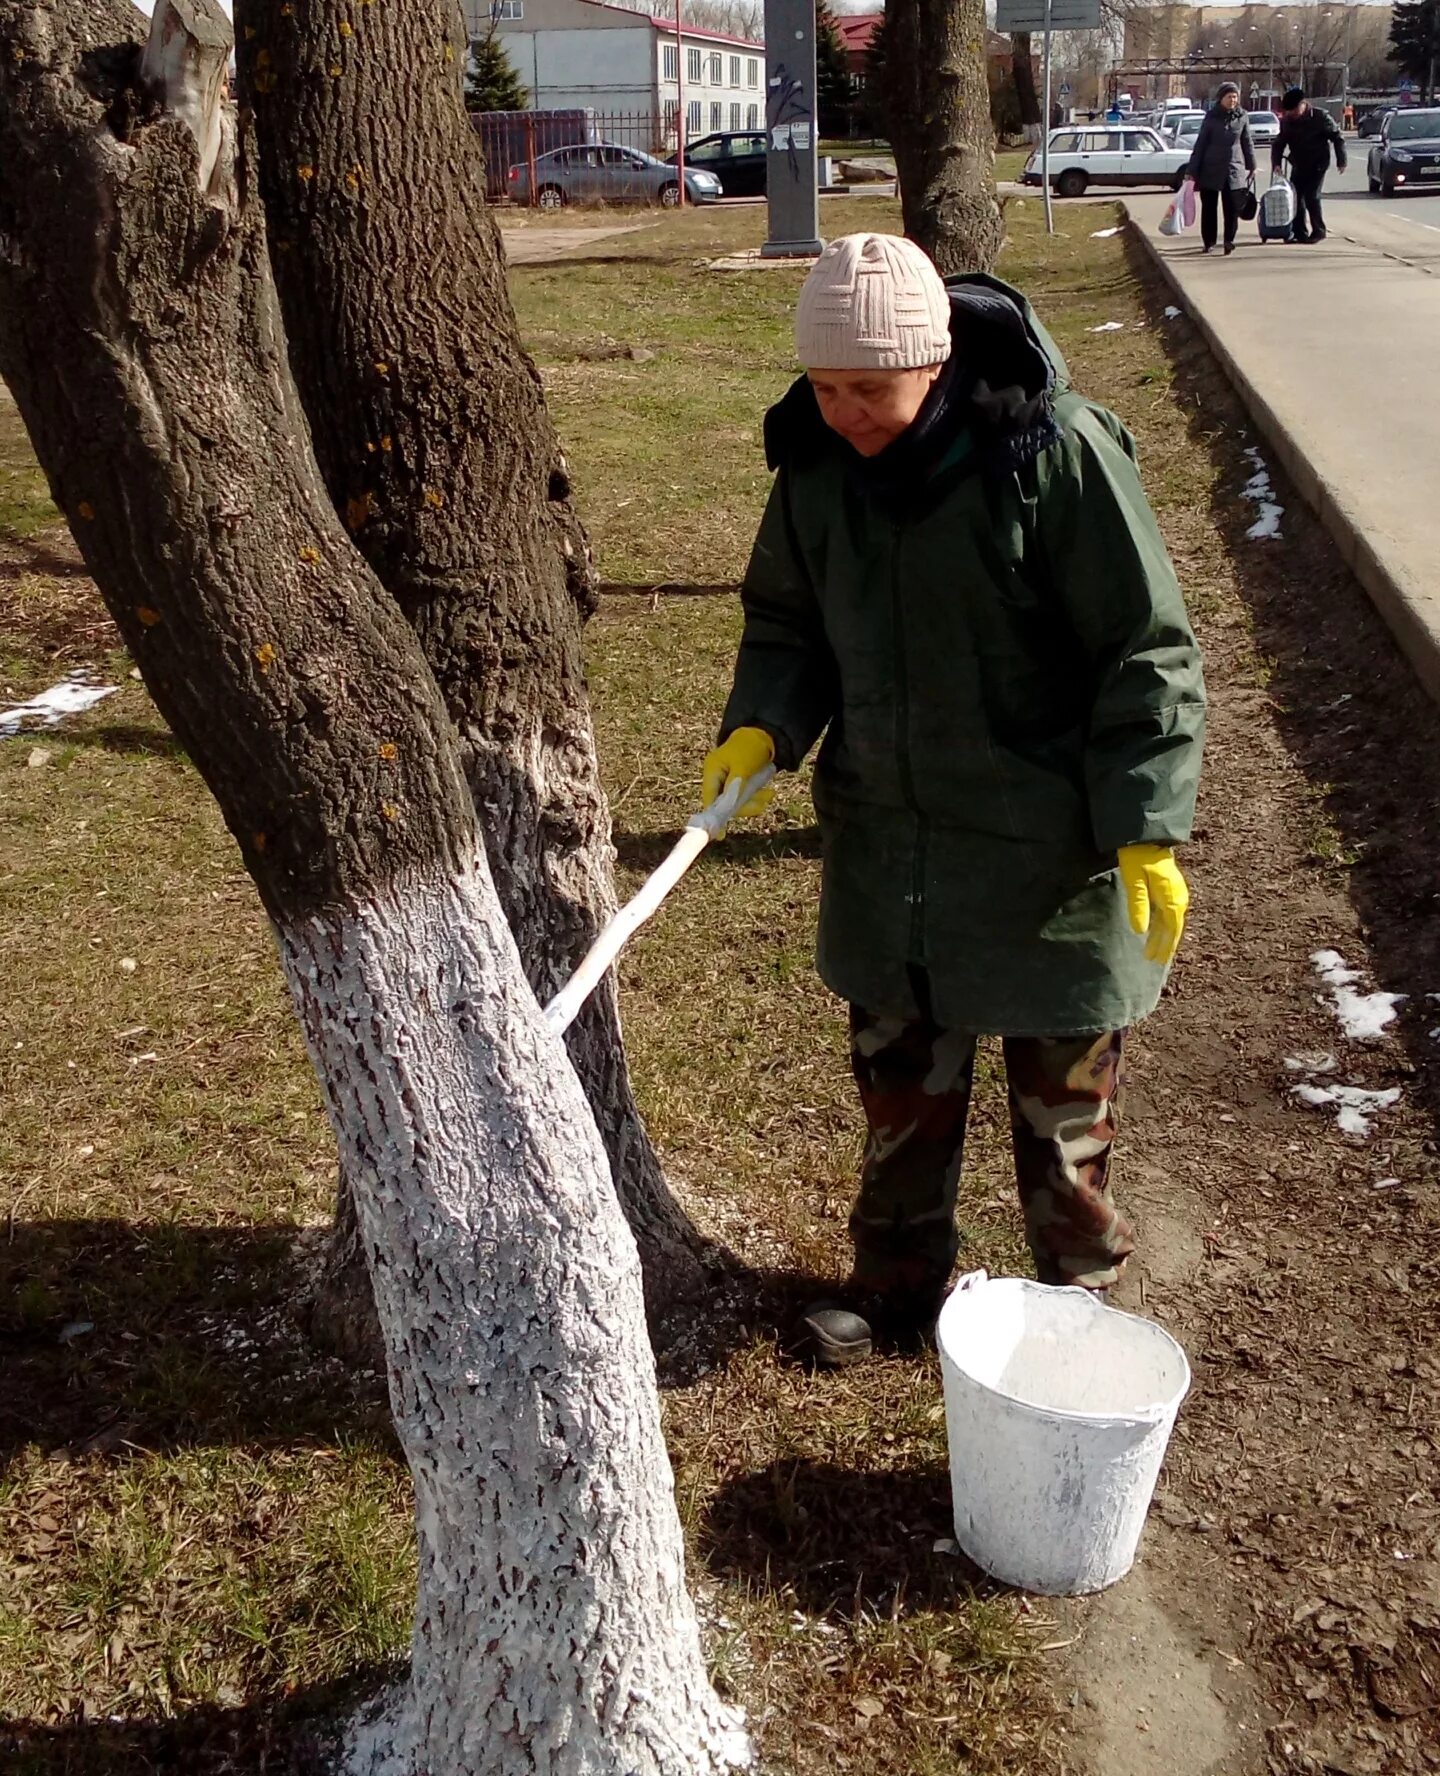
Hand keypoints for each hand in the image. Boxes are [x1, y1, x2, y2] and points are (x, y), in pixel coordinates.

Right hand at [701, 727, 774, 834]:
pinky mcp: (737, 784)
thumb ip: (736, 786)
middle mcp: (717, 778)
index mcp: (712, 771)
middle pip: (725, 805)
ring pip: (737, 803)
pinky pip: (745, 798)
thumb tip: (730, 807)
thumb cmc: (749, 747)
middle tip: (763, 802)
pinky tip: (767, 793)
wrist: (762, 735)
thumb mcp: (743, 766)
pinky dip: (756, 798)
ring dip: (754, 802)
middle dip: (745, 806)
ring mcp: (727, 782)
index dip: (714, 816)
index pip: (709, 798)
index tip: (719, 835)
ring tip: (769, 794)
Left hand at [1117, 844, 1189, 966]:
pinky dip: (1164, 925)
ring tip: (1156, 951)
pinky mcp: (1171, 888)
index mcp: (1172, 898)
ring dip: (1164, 937)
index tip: (1155, 960)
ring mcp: (1176, 892)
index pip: (1170, 929)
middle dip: (1164, 945)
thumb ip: (1138, 905)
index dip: (1163, 946)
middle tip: (1154, 961)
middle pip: (1173, 928)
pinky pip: (1170, 913)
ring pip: (1172, 921)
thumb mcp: (1134, 881)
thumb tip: (1141, 932)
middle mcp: (1178, 897)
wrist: (1146, 836)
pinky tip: (1156, 931)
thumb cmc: (1137, 857)